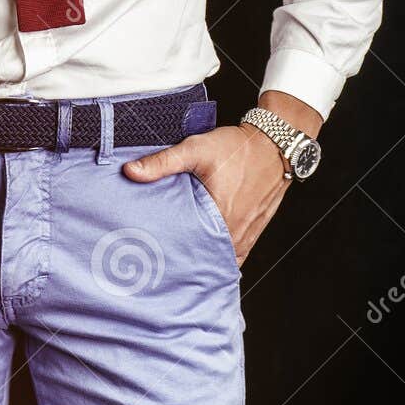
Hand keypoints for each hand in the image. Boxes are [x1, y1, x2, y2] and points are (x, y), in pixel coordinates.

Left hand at [121, 89, 322, 265]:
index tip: (154, 256)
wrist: (274, 143)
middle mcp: (236, 231)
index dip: (172, 254)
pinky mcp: (255, 230)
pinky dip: (222, 256)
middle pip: (205, 256)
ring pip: (222, 258)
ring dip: (204, 259)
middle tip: (163, 260)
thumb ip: (162, 163)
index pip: (190, 248)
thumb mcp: (195, 149)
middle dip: (185, 260)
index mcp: (220, 216)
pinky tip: (207, 255)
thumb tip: (130, 172)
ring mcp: (247, 233)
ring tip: (182, 260)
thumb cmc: (238, 148)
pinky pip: (237, 254)